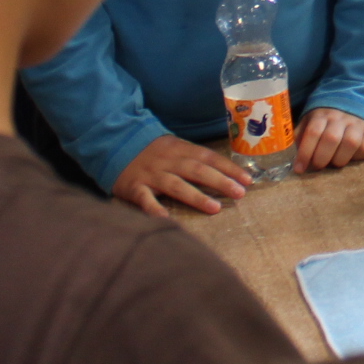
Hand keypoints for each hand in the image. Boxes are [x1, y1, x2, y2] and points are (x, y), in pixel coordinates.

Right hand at [113, 133, 250, 217]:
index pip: (209, 157)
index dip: (229, 168)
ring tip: (215, 208)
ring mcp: (151, 174)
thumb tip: (225, 173)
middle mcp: (168, 160)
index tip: (248, 180)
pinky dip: (155, 209)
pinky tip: (166, 220)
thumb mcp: (175, 147)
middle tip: (239, 193)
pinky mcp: (134, 187)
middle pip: (197, 170)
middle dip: (220, 181)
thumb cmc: (153, 151)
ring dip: (196, 196)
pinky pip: (145, 199)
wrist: (115, 143)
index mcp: (181, 149)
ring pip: (176, 185)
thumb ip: (194, 159)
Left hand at [294, 107, 363, 173]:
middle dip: (321, 158)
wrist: (355, 103)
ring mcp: (358, 123)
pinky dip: (358, 157)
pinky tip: (351, 157)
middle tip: (318, 166)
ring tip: (334, 163)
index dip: (305, 153)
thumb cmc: (327, 120)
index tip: (299, 169)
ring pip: (351, 142)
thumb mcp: (311, 121)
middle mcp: (341, 117)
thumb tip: (293, 156)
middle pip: (331, 138)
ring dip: (340, 159)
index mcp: (322, 114)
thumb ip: (301, 136)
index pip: (313, 132)